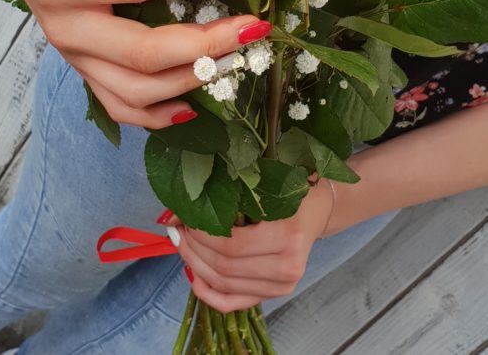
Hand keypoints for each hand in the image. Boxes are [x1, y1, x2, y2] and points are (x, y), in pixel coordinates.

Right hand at [0, 0, 267, 127]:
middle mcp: (66, 27)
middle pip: (143, 54)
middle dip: (206, 44)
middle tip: (251, 27)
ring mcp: (72, 55)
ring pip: (134, 91)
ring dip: (191, 79)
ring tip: (233, 59)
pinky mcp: (80, 69)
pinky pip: (117, 105)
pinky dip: (156, 114)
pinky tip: (190, 108)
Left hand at [172, 180, 333, 311]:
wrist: (315, 210)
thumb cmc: (288, 191)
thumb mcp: (260, 186)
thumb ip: (222, 197)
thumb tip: (172, 215)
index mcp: (287, 234)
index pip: (231, 245)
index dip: (201, 235)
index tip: (185, 219)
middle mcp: (288, 266)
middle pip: (225, 267)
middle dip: (193, 249)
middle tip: (178, 231)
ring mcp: (284, 285)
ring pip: (225, 285)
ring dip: (196, 267)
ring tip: (183, 246)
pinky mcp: (277, 294)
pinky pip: (234, 303)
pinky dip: (208, 293)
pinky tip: (194, 276)